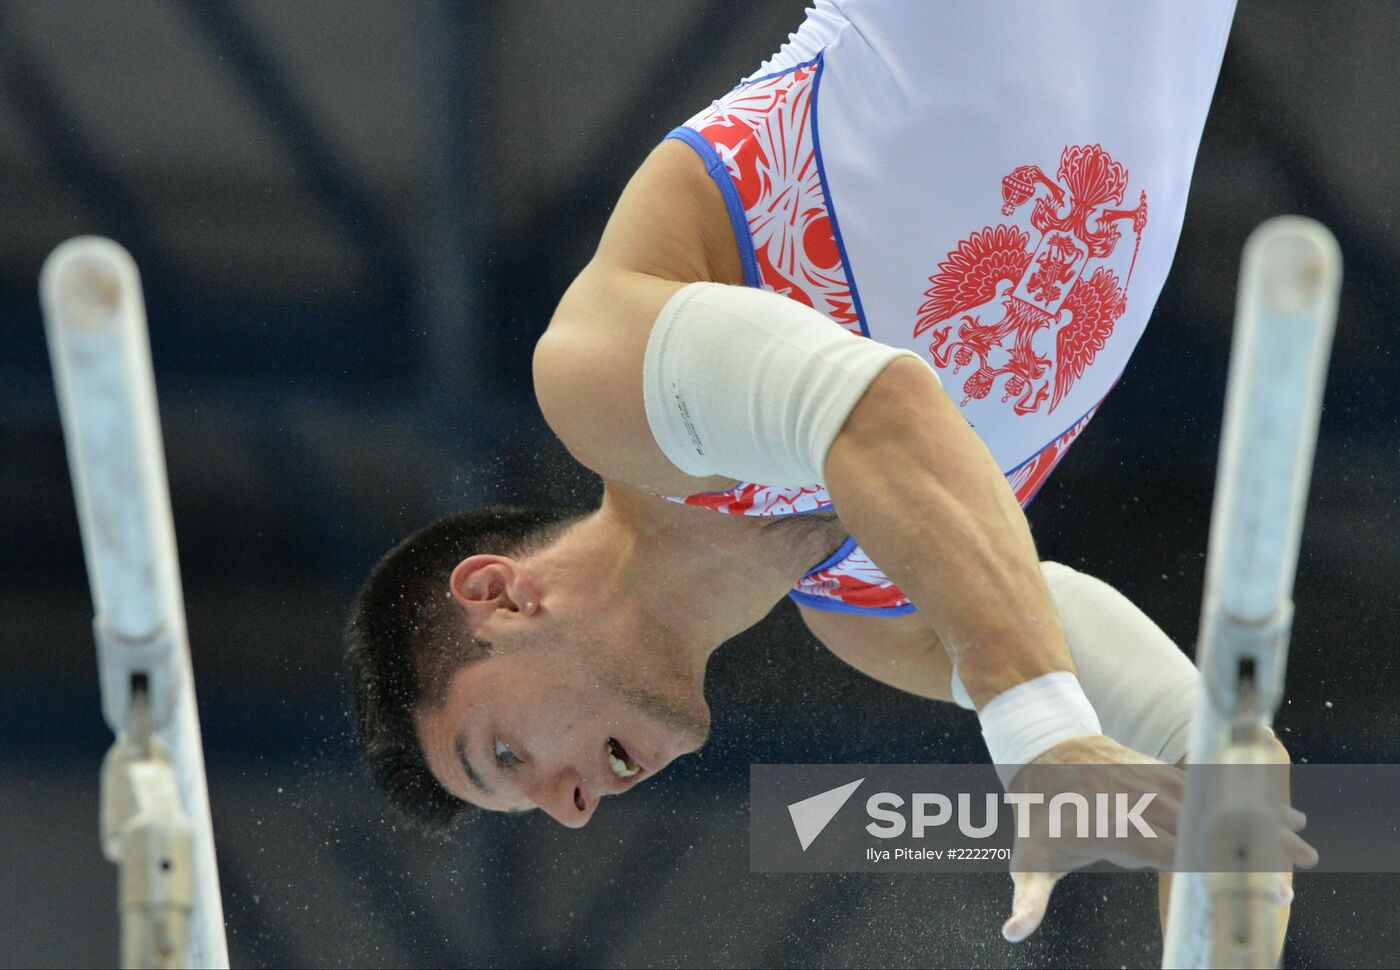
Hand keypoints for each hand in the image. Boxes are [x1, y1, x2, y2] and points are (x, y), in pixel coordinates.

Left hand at [999, 734, 1312, 942]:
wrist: (1041, 751)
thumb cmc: (1038, 816)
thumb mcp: (1029, 860)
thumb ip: (1027, 900)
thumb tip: (1011, 933)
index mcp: (1119, 831)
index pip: (1176, 858)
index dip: (1214, 876)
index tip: (1246, 892)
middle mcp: (1144, 806)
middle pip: (1207, 833)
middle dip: (1251, 856)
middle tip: (1296, 880)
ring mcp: (1157, 785)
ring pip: (1217, 808)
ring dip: (1261, 825)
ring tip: (1305, 846)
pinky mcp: (1164, 774)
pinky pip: (1211, 788)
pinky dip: (1247, 801)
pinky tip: (1283, 811)